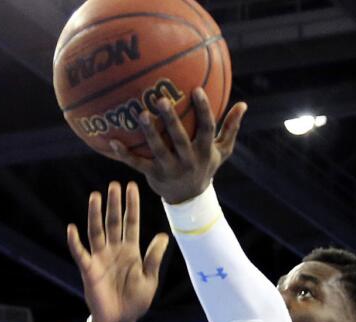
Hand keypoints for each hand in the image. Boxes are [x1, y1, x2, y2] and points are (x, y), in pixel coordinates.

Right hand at [66, 181, 168, 321]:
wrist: (120, 320)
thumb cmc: (136, 301)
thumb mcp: (149, 278)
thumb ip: (153, 257)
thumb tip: (163, 235)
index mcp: (131, 250)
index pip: (131, 222)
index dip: (132, 206)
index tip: (132, 187)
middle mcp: (114, 250)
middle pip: (113, 222)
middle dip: (114, 204)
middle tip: (114, 185)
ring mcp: (100, 258)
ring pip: (97, 231)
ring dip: (95, 214)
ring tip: (95, 196)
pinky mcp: (89, 270)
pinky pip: (80, 253)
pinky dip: (75, 242)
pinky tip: (72, 228)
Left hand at [109, 88, 246, 204]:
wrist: (190, 198)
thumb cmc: (205, 165)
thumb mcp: (222, 151)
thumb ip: (231, 128)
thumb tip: (244, 104)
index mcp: (205, 151)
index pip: (207, 129)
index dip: (203, 110)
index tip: (197, 89)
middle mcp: (188, 160)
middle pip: (179, 138)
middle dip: (171, 119)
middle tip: (160, 99)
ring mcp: (170, 169)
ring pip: (158, 150)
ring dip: (149, 133)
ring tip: (140, 114)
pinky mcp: (153, 176)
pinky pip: (137, 164)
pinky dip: (124, 154)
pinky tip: (112, 141)